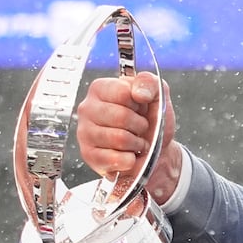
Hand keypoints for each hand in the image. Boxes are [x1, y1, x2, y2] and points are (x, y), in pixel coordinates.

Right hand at [77, 71, 180, 202]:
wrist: (156, 148)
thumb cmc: (152, 119)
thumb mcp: (157, 94)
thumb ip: (149, 83)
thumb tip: (139, 93)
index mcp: (101, 88)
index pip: (123, 93)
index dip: (139, 104)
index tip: (140, 108)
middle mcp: (87, 108)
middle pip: (121, 117)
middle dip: (140, 126)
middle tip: (141, 128)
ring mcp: (84, 133)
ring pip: (120, 139)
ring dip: (137, 143)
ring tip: (136, 141)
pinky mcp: (89, 156)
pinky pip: (116, 159)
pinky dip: (130, 160)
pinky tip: (128, 155)